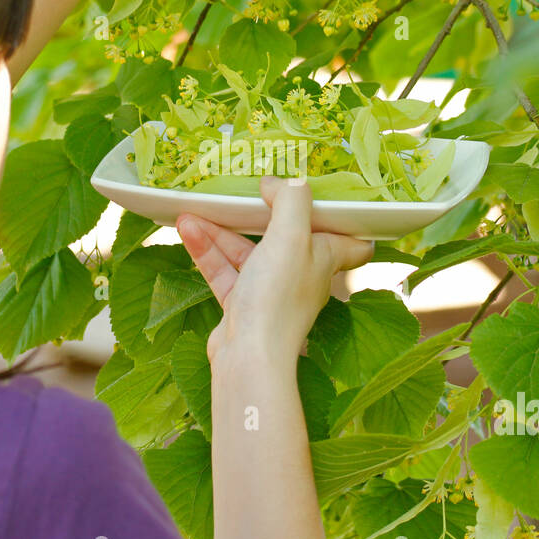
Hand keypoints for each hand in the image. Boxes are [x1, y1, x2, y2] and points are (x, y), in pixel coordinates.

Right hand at [177, 176, 372, 367]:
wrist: (249, 356)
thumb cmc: (279, 296)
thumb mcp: (292, 236)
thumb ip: (291, 200)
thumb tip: (279, 182)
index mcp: (325, 258)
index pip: (351, 241)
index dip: (343, 219)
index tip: (325, 196)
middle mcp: (301, 275)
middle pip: (286, 237)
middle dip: (261, 214)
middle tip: (243, 192)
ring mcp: (270, 291)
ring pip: (247, 253)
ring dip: (221, 230)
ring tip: (194, 209)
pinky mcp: (243, 306)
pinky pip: (225, 271)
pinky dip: (207, 250)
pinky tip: (187, 229)